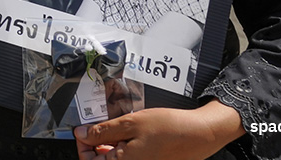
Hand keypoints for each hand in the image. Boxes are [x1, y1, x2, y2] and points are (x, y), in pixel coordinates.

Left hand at [74, 102, 244, 159]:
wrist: (200, 134)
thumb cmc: (170, 128)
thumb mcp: (130, 123)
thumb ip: (103, 131)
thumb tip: (81, 135)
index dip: (82, 144)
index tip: (83, 130)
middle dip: (95, 144)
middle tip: (98, 127)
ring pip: (115, 159)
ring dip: (109, 146)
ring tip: (114, 128)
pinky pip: (129, 158)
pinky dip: (123, 148)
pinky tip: (128, 134)